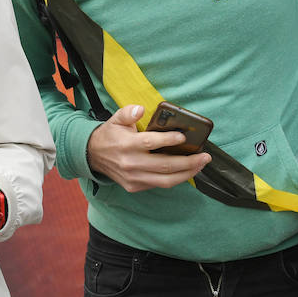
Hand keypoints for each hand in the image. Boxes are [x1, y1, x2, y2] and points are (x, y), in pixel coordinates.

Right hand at [86, 105, 210, 192]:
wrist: (92, 156)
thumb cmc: (110, 136)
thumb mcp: (116, 119)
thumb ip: (128, 112)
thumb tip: (140, 109)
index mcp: (126, 145)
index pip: (150, 143)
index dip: (168, 140)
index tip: (183, 137)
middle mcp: (131, 164)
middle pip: (165, 166)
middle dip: (189, 162)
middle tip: (204, 156)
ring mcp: (133, 178)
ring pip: (166, 180)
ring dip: (187, 174)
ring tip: (200, 165)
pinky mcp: (135, 186)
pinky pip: (159, 185)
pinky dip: (175, 179)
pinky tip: (186, 171)